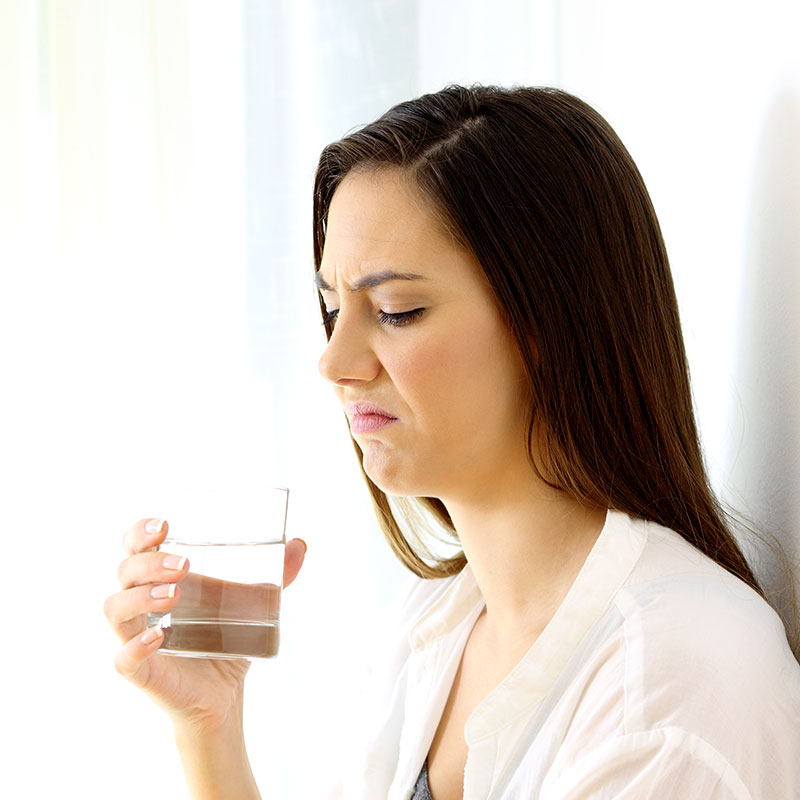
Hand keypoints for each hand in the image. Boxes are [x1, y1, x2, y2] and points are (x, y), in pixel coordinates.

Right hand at [104, 518, 305, 733]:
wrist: (225, 695)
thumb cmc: (227, 640)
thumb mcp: (254, 604)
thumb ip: (277, 575)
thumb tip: (300, 545)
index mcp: (161, 579)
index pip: (135, 547)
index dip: (140, 532)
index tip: (164, 525)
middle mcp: (141, 604)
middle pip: (125, 571)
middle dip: (149, 563)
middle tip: (183, 565)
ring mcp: (135, 637)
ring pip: (115, 608)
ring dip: (140, 596)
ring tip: (174, 593)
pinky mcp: (139, 671)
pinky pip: (122, 657)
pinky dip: (137, 645)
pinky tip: (160, 635)